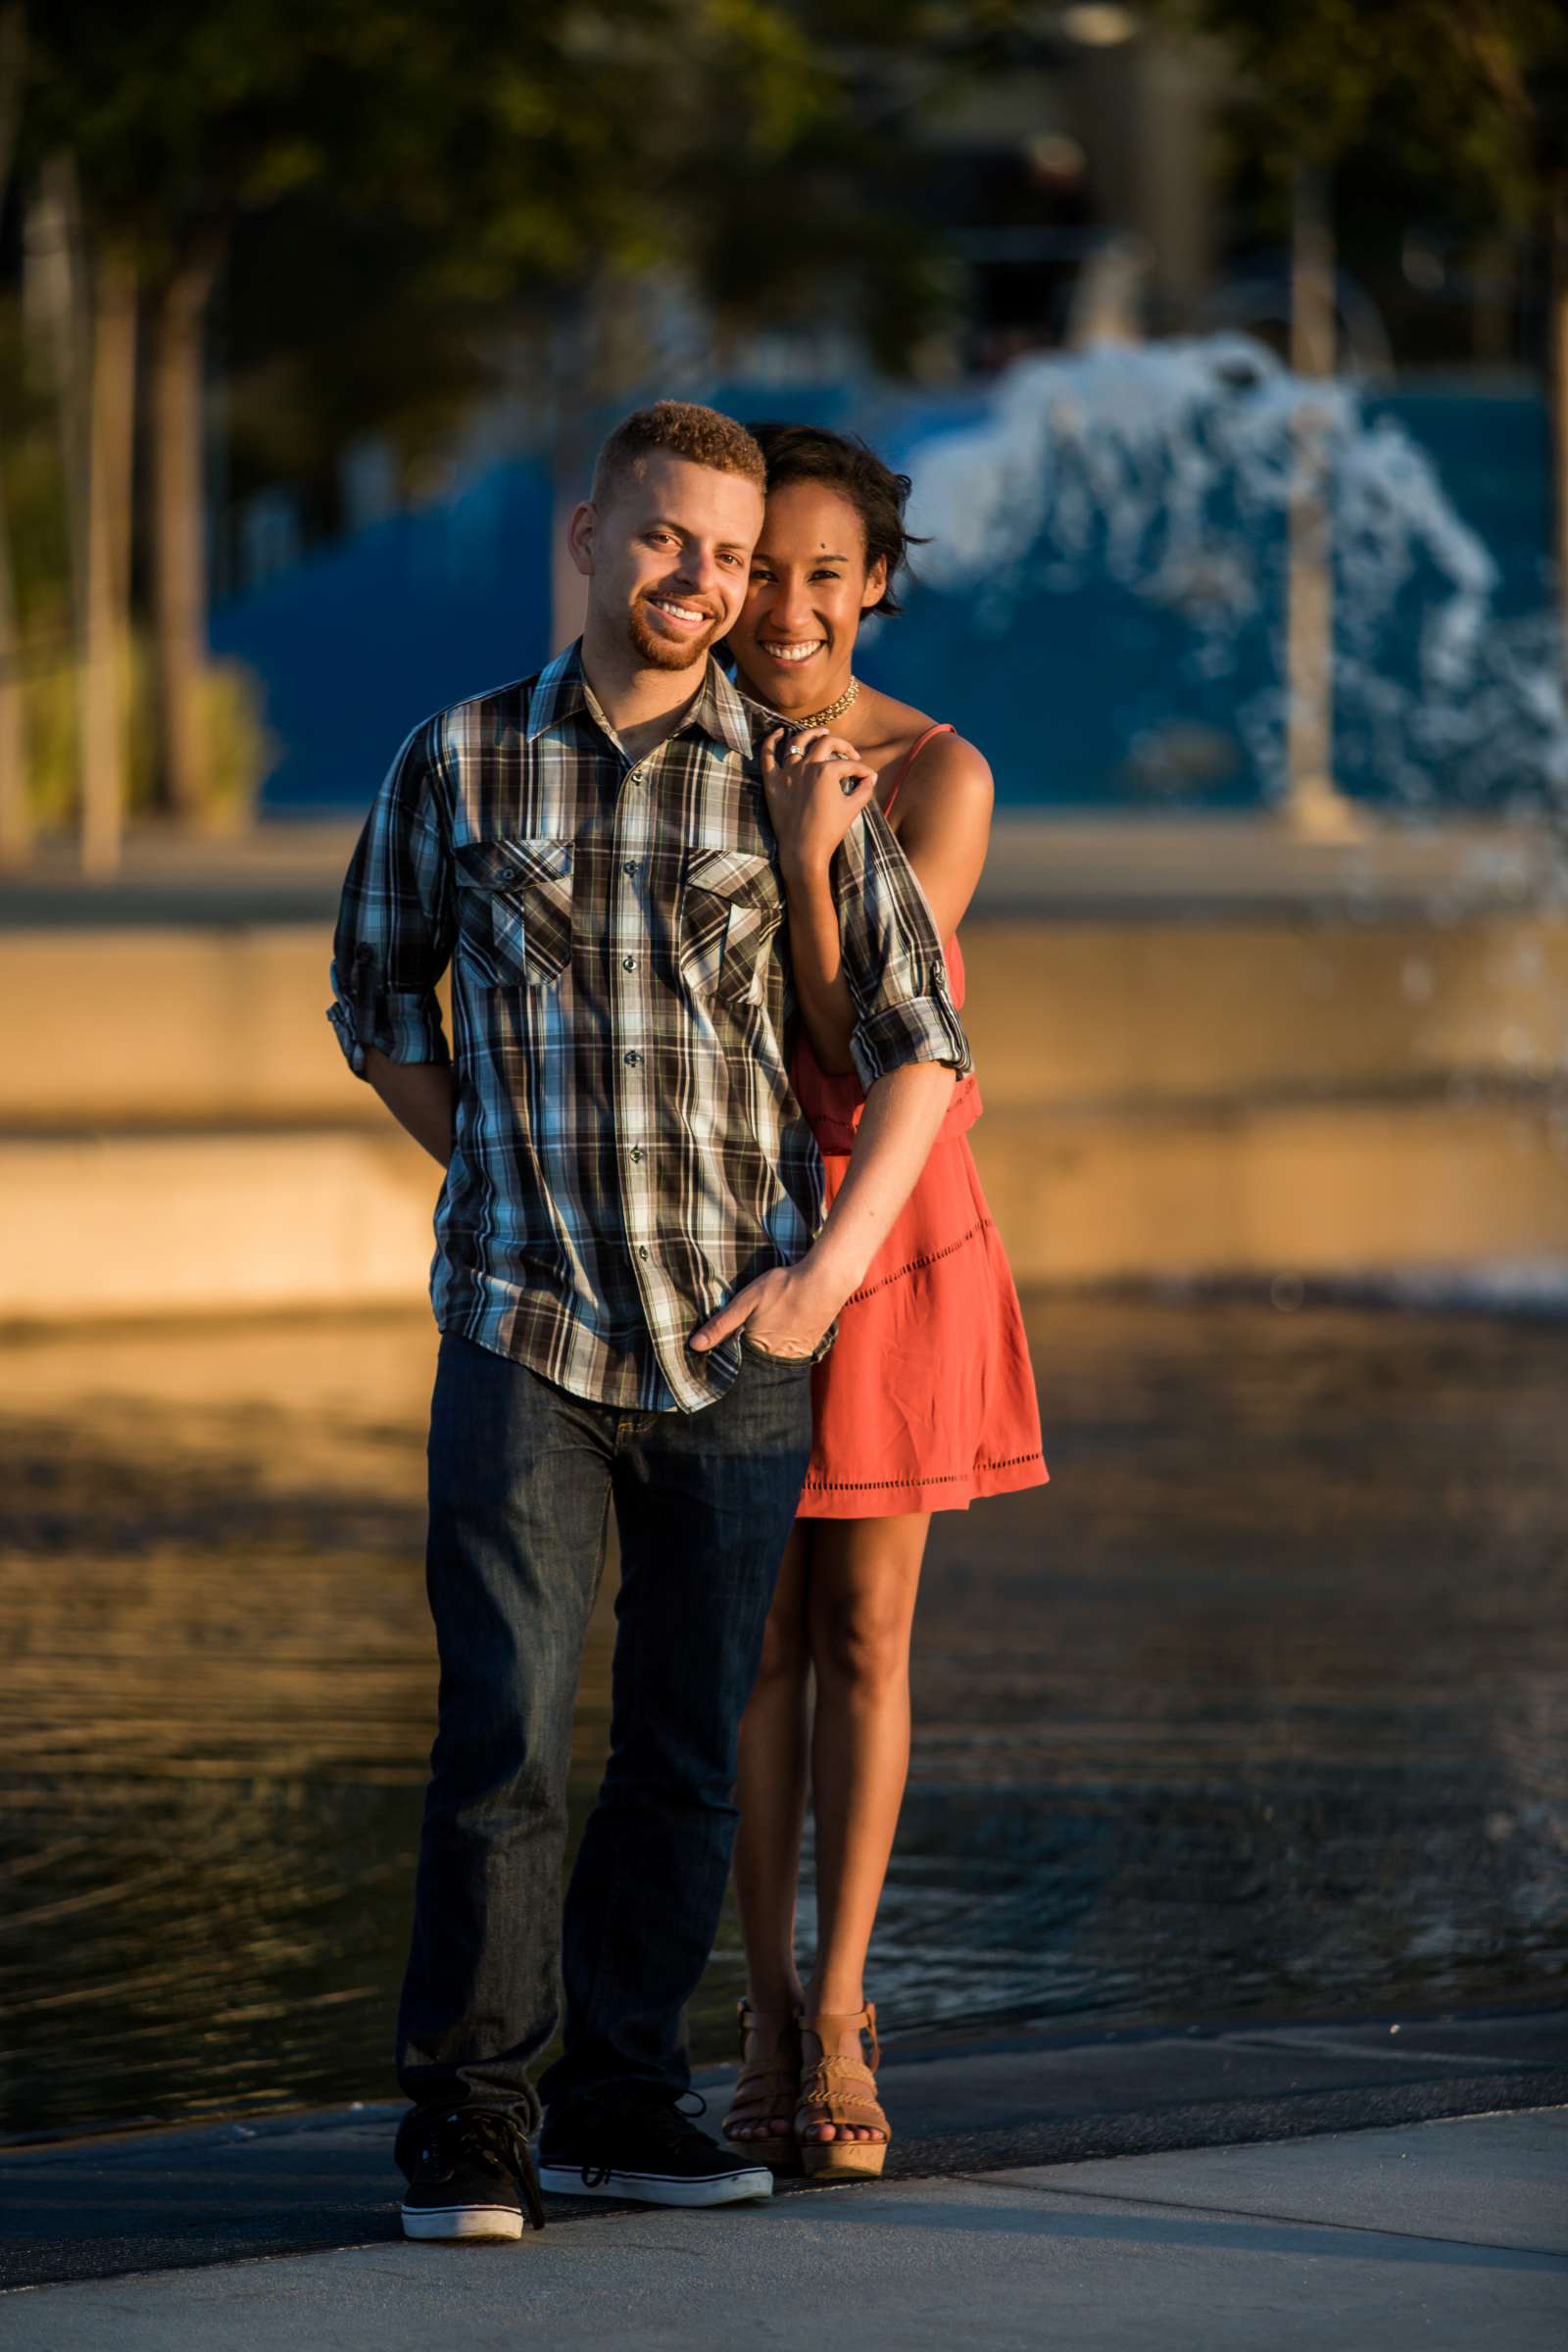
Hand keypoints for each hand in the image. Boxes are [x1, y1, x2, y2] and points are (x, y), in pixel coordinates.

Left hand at [688, 1261, 841, 1359]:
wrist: (825, 1281)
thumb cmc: (784, 1287)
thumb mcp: (747, 1301)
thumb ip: (721, 1324)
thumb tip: (694, 1346)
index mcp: (758, 1349)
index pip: (735, 1366)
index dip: (725, 1362)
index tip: (713, 1362)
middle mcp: (777, 1359)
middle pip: (754, 1369)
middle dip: (744, 1365)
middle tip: (734, 1355)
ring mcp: (795, 1355)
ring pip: (771, 1364)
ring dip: (762, 1360)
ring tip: (756, 1346)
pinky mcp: (808, 1347)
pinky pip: (788, 1358)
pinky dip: (779, 1352)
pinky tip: (777, 1339)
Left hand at [761, 726, 878, 877]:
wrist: (803, 851)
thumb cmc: (829, 831)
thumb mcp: (852, 808)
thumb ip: (864, 789)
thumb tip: (871, 778)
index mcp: (826, 771)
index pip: (849, 764)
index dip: (862, 770)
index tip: (867, 778)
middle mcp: (806, 766)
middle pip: (826, 743)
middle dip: (842, 745)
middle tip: (849, 753)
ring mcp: (787, 772)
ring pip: (797, 741)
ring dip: (811, 733)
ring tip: (820, 732)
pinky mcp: (772, 782)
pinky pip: (767, 755)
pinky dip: (772, 740)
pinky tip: (780, 732)